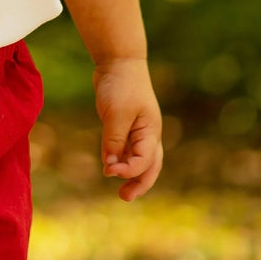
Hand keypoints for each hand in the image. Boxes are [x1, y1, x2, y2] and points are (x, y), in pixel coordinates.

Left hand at [93, 58, 163, 200]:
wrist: (118, 61)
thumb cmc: (122, 85)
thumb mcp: (117, 113)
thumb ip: (114, 140)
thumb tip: (110, 166)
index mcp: (151, 132)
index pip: (144, 161)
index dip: (128, 170)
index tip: (109, 171)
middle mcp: (147, 134)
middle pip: (149, 166)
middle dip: (139, 184)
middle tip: (125, 198)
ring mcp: (136, 130)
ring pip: (137, 159)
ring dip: (129, 174)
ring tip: (121, 192)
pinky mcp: (123, 125)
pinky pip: (125, 149)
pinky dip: (120, 160)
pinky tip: (110, 166)